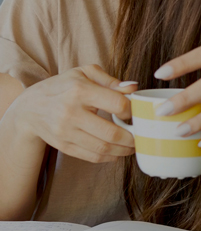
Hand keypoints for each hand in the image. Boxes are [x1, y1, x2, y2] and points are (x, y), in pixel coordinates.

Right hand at [12, 65, 136, 163]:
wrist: (30, 107)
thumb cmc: (63, 87)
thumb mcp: (84, 73)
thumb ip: (110, 80)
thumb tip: (133, 87)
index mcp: (80, 91)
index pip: (117, 104)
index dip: (131, 110)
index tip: (135, 112)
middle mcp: (71, 113)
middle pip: (111, 132)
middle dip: (133, 137)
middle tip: (142, 135)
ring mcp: (66, 132)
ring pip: (103, 148)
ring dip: (124, 150)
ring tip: (134, 145)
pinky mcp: (64, 146)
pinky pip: (92, 156)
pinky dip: (110, 157)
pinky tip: (118, 152)